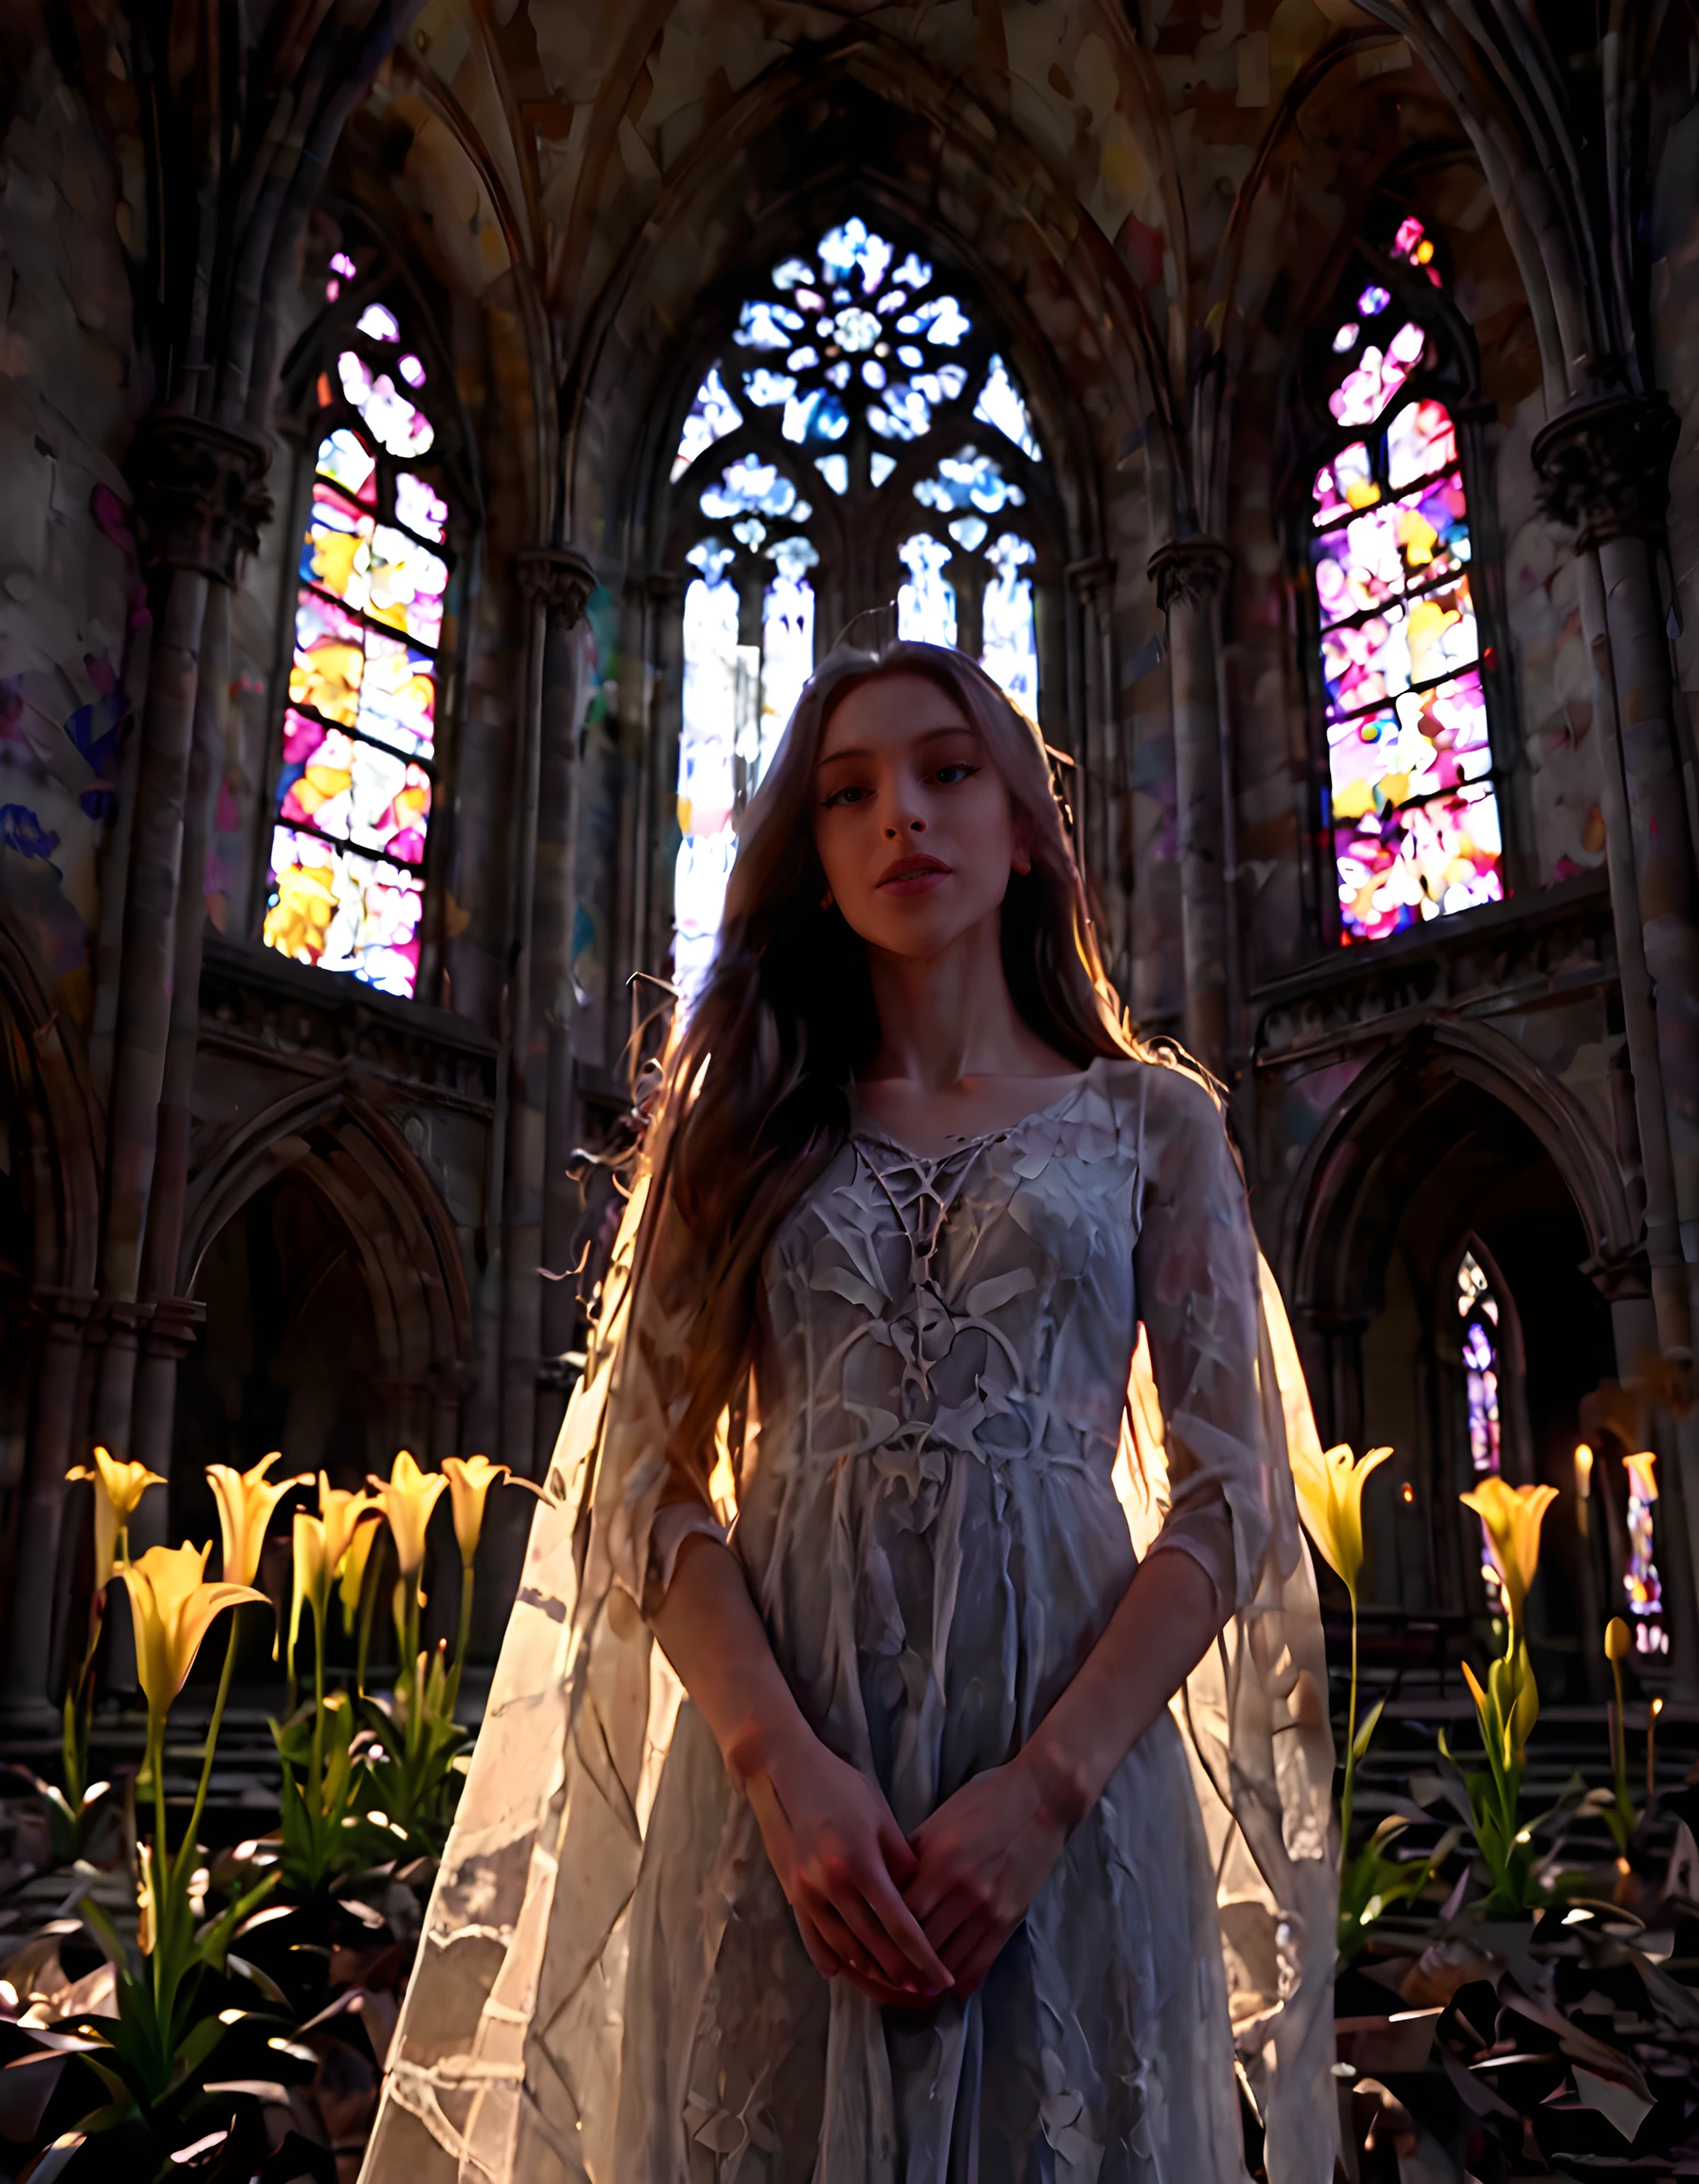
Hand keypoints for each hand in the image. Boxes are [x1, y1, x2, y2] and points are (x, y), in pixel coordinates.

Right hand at [743, 1727, 954, 2005]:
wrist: (785, 1772)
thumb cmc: (841, 1787)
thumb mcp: (881, 1815)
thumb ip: (902, 1859)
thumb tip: (920, 1894)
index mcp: (861, 1864)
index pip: (899, 1924)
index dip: (923, 1956)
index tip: (943, 1979)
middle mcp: (832, 1886)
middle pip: (873, 1946)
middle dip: (901, 1974)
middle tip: (924, 1991)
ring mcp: (807, 1893)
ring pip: (843, 1949)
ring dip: (870, 1972)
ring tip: (894, 1985)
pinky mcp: (791, 1893)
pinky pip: (811, 1938)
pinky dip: (829, 1959)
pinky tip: (842, 1973)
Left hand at [903, 1757, 1070, 1998]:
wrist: (1041, 1800)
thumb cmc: (984, 1802)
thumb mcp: (938, 1822)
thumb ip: (910, 1857)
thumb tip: (884, 1887)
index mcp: (939, 1864)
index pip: (900, 1916)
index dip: (883, 1936)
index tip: (869, 1946)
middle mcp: (962, 1892)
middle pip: (922, 1945)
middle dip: (902, 1964)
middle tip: (886, 1976)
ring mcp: (989, 1910)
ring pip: (950, 1962)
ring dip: (929, 1980)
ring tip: (912, 1988)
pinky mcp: (1010, 1920)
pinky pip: (981, 1963)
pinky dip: (962, 1981)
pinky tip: (949, 1988)